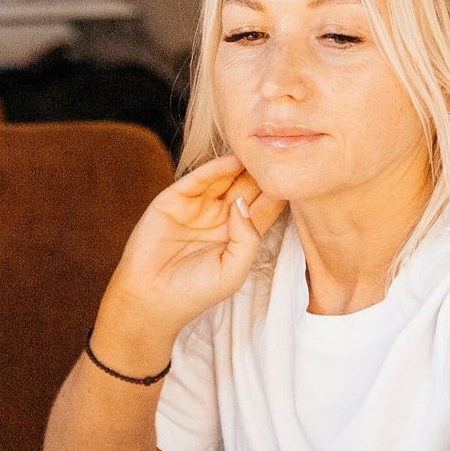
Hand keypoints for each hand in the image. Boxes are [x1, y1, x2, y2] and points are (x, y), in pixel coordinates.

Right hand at [95, 156, 285, 364]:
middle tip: (282, 156)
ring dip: (243, 165)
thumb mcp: (234, 270)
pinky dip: (215, 168)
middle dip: (263, 173)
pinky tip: (232, 161)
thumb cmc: (195, 293)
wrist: (151, 299)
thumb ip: (247, 237)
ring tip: (260, 151)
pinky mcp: (175, 199)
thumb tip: (244, 203)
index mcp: (240, 234)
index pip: (265, 206)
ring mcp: (199, 205)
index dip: (279, 192)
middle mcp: (222, 216)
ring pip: (226, 178)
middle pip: (248, 187)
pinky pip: (198, 179)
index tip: (298, 178)